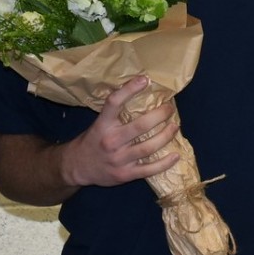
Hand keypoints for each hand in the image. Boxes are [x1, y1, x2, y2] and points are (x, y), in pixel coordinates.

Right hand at [61, 76, 178, 187]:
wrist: (77, 167)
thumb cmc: (93, 140)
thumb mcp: (99, 123)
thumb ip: (116, 114)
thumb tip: (140, 96)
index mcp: (102, 125)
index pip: (114, 103)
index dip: (129, 89)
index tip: (145, 80)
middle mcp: (110, 141)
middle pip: (140, 126)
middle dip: (159, 115)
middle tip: (169, 109)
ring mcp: (118, 159)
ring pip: (148, 147)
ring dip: (166, 136)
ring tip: (175, 127)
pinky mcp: (125, 175)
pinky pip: (149, 169)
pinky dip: (165, 163)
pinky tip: (175, 155)